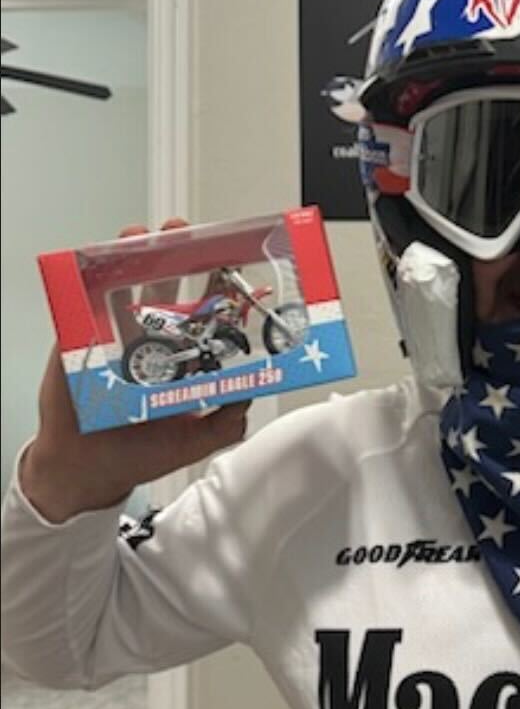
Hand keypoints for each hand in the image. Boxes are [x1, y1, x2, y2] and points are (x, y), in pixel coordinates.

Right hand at [20, 220, 249, 523]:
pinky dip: (91, 286)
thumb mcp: (192, 442)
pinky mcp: (80, 345)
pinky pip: (85, 309)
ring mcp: (113, 342)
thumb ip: (225, 422)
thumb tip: (250, 393)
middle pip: (167, 293)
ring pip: (126, 292)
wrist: (85, 473)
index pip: (202, 319)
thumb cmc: (136, 457)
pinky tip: (101, 266)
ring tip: (144, 236)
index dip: (216, 294)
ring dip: (134, 260)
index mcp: (179, 362)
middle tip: (187, 235)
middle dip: (178, 260)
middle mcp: (150, 346)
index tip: (230, 268)